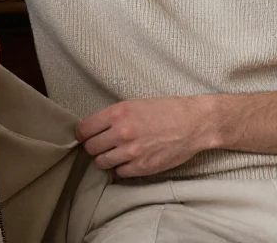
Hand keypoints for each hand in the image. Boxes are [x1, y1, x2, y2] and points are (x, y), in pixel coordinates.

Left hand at [77, 96, 219, 177]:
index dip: (82, 134)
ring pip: (101, 162)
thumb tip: (94, 129)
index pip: (84, 129)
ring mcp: (131, 152)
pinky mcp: (142, 167)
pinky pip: (119, 173)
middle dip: (94, 147)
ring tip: (116, 153)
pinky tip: (129, 161)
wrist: (194, 124)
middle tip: (103, 145)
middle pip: (90, 148)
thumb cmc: (166, 110)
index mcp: (118, 113)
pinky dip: (121, 168)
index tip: (85, 136)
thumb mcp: (135, 104)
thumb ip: (114, 117)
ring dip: (106, 159)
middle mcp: (122, 133)